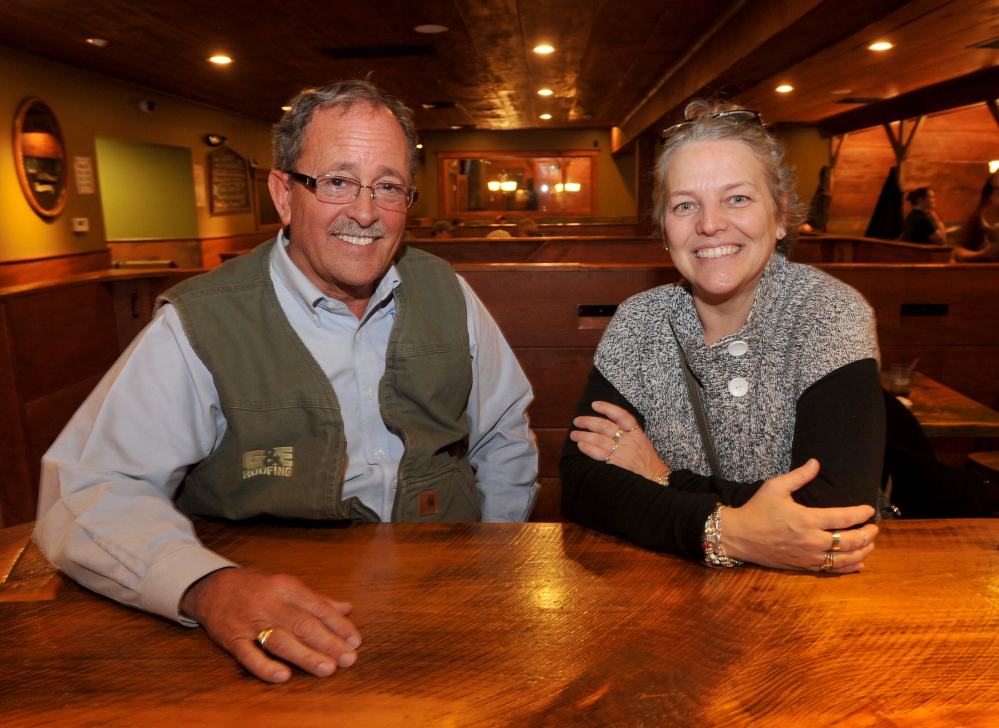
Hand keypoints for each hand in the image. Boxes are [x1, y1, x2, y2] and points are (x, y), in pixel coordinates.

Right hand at [180, 567, 360, 682]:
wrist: (212, 587)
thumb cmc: (258, 587)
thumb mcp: (287, 586)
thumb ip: (317, 600)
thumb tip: (347, 609)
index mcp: (287, 587)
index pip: (318, 607)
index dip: (338, 625)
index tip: (355, 641)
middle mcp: (270, 603)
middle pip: (303, 624)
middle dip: (328, 643)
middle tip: (348, 660)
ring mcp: (250, 622)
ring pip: (280, 640)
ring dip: (305, 656)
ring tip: (327, 669)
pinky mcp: (232, 639)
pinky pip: (248, 655)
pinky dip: (265, 666)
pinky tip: (283, 676)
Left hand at [570, 401, 668, 480]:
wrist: (656, 480)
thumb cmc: (648, 462)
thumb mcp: (643, 443)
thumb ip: (629, 434)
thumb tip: (608, 426)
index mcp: (637, 434)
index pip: (622, 415)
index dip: (607, 408)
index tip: (594, 404)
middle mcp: (629, 441)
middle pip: (605, 426)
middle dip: (588, 422)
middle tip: (577, 421)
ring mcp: (623, 453)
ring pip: (599, 439)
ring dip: (584, 435)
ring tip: (574, 434)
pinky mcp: (618, 465)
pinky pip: (599, 454)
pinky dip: (588, 448)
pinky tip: (581, 445)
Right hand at [720, 459, 877, 572]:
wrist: (739, 536)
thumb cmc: (756, 510)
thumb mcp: (775, 487)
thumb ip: (799, 476)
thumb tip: (816, 463)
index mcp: (807, 519)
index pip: (844, 518)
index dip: (861, 514)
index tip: (869, 510)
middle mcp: (812, 540)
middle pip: (850, 540)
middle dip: (867, 534)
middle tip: (874, 528)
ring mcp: (809, 556)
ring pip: (845, 558)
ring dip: (862, 552)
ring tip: (870, 545)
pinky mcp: (803, 566)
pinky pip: (832, 570)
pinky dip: (849, 567)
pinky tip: (858, 563)